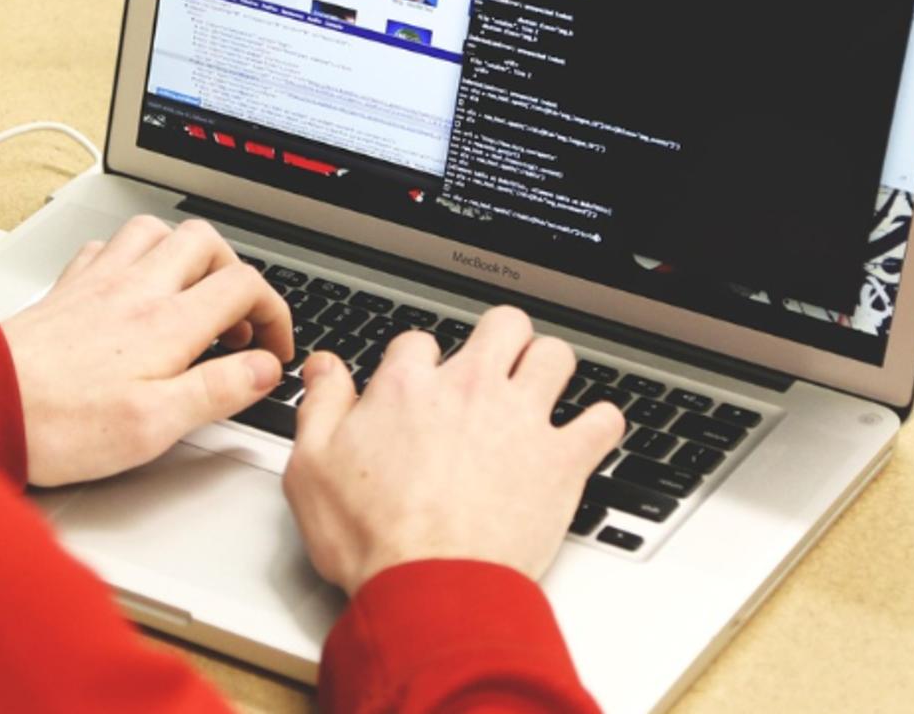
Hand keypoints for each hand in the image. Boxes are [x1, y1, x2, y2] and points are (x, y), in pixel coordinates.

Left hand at [1, 216, 293, 486]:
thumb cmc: (60, 422)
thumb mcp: (156, 425)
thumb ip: (217, 390)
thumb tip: (263, 370)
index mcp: (167, 323)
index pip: (244, 286)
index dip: (275, 312)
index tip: (273, 349)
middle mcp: (135, 290)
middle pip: (206, 242)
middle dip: (235, 272)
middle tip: (236, 320)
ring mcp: (97, 283)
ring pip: (155, 232)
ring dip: (183, 254)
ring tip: (191, 294)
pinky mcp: (66, 290)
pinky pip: (104, 249)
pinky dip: (129, 258)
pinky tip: (128, 288)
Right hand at [281, 306, 625, 594]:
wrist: (430, 588)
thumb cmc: (372, 538)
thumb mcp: (311, 468)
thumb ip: (320, 405)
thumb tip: (323, 367)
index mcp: (408, 388)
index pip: (419, 341)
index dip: (417, 363)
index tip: (416, 387)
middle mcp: (471, 390)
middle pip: (503, 325)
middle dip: (501, 339)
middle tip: (494, 367)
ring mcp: (522, 420)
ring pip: (555, 356)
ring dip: (549, 368)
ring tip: (540, 391)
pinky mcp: (562, 460)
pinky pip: (602, 420)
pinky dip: (599, 425)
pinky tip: (585, 436)